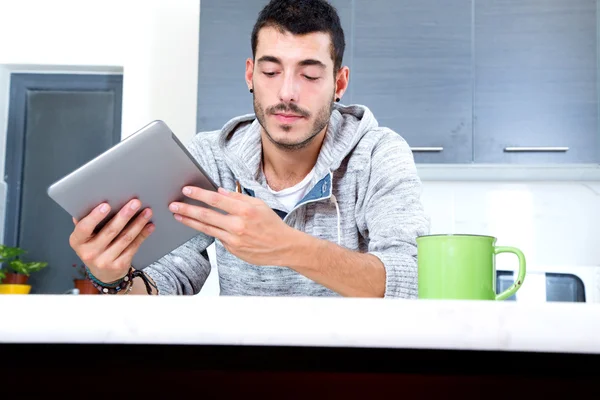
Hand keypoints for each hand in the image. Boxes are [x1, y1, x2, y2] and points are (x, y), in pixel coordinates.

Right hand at [69, 199, 154, 282]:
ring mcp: (105, 261)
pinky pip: (133, 247)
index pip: (84, 228)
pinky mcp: (119, 265)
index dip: (95, 216)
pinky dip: (143, 235)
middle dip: (125, 215)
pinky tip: (149, 226)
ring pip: (125, 238)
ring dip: (138, 223)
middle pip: (110, 231)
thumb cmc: (94, 247)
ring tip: (147, 212)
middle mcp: (89, 253)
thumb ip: (87, 222)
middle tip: (135, 202)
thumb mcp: (85, 237)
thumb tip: (88, 201)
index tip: (106, 205)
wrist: (103, 274)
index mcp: (78, 242)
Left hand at [169, 186, 296, 265]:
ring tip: (178, 215)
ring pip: (206, 228)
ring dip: (190, 221)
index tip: (187, 190)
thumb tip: (220, 191)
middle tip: (173, 204)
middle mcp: (238, 225)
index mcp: (245, 210)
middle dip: (187, 209)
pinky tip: (198, 225)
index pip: (216, 200)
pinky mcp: (232, 249)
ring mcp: (234, 239)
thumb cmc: (272, 224)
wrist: (283, 247)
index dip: (199, 194)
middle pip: (206, 215)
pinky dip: (207, 230)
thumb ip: (238, 198)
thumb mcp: (259, 204)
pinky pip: (217, 237)